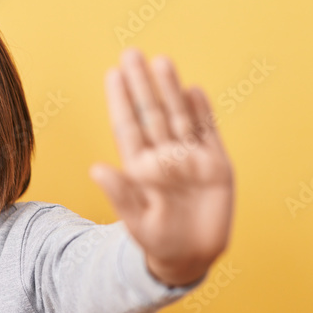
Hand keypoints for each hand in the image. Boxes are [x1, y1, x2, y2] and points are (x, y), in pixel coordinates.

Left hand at [89, 47, 234, 286]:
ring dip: (171, 90)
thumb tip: (97, 169)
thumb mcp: (136, 221)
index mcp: (141, 169)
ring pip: (180, 117)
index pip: (129, 128)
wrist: (189, 258)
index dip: (122, 101)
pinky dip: (202, 112)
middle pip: (153, 114)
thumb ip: (120, 194)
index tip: (113, 74)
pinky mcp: (215, 166)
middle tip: (132, 53)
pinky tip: (193, 90)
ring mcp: (190, 159)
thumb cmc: (157, 242)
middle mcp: (164, 158)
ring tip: (162, 61)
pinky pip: (208, 133)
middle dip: (143, 85)